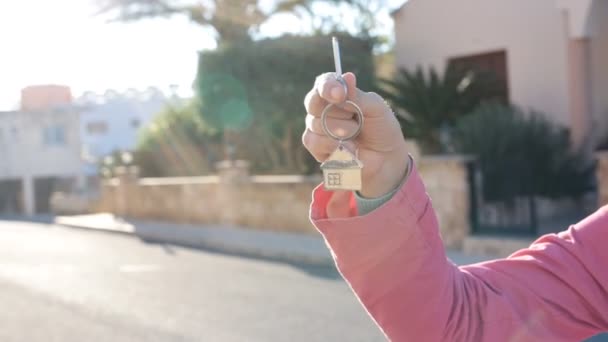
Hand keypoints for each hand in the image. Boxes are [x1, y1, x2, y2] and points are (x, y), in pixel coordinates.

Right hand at [303, 72, 408, 197]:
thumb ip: (358, 95)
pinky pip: (314, 141)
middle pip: (313, 102)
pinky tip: (349, 147)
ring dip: (340, 130)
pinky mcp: (317, 148)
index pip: (323, 83)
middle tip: (355, 119)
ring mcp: (318, 128)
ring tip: (356, 135)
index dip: (328, 86)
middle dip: (337, 111)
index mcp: (338, 94)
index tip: (340, 94)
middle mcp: (323, 109)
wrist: (386, 159)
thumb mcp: (376, 108)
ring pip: (315, 123)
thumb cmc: (382, 129)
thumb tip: (346, 76)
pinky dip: (333, 144)